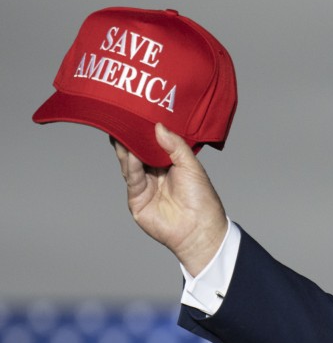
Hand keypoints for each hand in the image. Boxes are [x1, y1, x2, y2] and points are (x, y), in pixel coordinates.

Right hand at [112, 123, 228, 275]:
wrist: (199, 229)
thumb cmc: (201, 199)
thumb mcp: (191, 166)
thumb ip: (175, 145)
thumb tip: (158, 126)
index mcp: (170, 164)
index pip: (153, 144)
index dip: (146, 131)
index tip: (137, 114)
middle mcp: (155, 173)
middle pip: (138, 151)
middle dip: (130, 136)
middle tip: (122, 118)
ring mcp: (144, 186)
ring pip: (130, 162)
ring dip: (126, 147)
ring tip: (122, 130)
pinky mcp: (136, 198)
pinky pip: (132, 177)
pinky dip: (130, 164)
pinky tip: (129, 152)